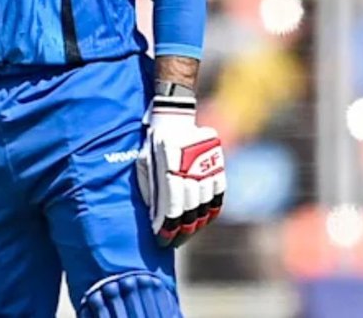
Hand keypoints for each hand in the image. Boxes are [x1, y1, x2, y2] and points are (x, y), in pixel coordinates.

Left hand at [135, 95, 225, 247]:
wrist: (174, 119)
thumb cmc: (152, 146)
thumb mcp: (144, 162)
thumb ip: (150, 188)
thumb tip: (156, 218)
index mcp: (171, 162)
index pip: (173, 204)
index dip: (168, 226)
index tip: (162, 240)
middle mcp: (192, 164)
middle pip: (191, 208)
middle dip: (182, 230)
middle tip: (174, 243)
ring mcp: (208, 164)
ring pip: (205, 204)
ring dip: (196, 223)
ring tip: (186, 235)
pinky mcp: (218, 164)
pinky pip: (219, 194)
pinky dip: (211, 210)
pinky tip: (203, 221)